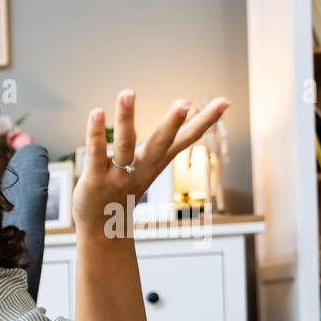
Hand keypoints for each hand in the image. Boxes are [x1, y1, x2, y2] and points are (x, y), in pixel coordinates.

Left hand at [72, 90, 229, 232]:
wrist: (103, 228)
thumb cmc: (127, 188)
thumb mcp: (152, 165)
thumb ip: (168, 141)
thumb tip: (190, 109)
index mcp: (157, 162)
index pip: (186, 139)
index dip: (205, 121)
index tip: (225, 101)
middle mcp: (142, 168)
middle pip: (160, 144)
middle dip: (172, 124)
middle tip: (184, 103)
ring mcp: (118, 175)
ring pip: (124, 144)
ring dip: (126, 118)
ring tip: (128, 92)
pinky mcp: (95, 180)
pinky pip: (95, 153)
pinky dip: (95, 133)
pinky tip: (96, 112)